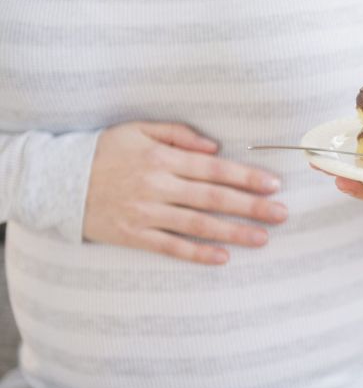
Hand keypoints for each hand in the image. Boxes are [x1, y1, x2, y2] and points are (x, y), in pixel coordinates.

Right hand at [84, 122, 286, 264]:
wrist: (56, 180)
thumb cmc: (104, 150)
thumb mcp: (139, 129)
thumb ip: (179, 135)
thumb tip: (214, 146)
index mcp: (163, 159)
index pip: (215, 169)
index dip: (246, 177)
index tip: (273, 185)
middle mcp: (158, 186)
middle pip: (214, 198)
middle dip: (251, 207)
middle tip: (282, 214)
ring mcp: (145, 213)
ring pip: (198, 225)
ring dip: (233, 232)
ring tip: (262, 238)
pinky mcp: (132, 235)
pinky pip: (170, 247)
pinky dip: (197, 253)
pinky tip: (222, 258)